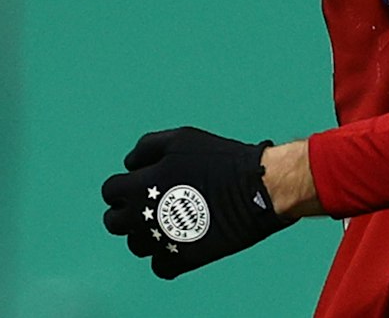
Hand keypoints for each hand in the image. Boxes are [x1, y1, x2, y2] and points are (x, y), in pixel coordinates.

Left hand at [100, 127, 294, 278]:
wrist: (260, 187)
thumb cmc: (222, 160)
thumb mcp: (182, 139)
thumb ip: (147, 148)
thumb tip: (129, 164)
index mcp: (140, 185)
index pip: (111, 191)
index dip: (124, 187)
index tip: (141, 185)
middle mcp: (143, 215)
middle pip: (114, 222)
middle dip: (127, 213)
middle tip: (150, 207)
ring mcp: (161, 240)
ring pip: (136, 245)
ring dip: (147, 235)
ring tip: (169, 224)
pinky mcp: (182, 259)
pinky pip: (160, 267)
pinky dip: (167, 258)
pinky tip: (180, 244)